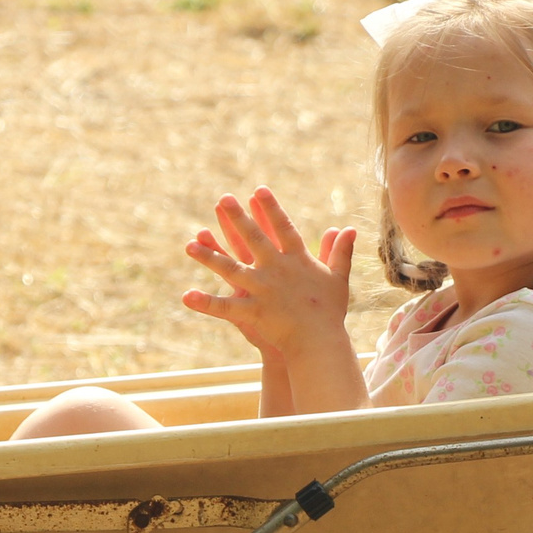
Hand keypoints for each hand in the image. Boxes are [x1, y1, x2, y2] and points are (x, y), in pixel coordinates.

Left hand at [182, 188, 355, 361]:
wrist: (321, 341)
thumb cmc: (330, 311)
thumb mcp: (337, 278)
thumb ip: (339, 251)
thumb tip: (346, 228)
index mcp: (297, 260)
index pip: (283, 228)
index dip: (270, 209)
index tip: (258, 190)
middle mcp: (277, 269)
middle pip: (254, 238)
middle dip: (237, 218)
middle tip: (223, 199)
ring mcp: (262, 289)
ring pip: (230, 268)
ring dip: (209, 256)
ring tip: (189, 244)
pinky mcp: (252, 311)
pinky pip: (224, 307)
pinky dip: (205, 303)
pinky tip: (186, 296)